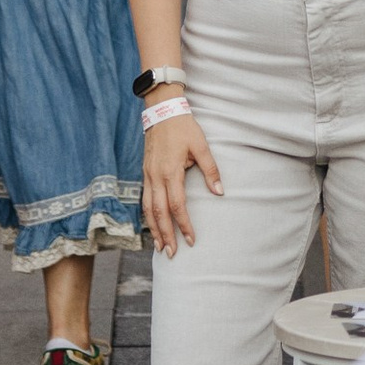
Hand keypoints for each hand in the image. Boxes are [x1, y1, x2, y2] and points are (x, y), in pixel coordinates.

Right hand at [143, 105, 222, 254]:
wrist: (161, 110)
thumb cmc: (183, 127)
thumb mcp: (201, 145)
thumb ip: (210, 170)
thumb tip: (219, 193)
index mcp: (171, 171)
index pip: (177, 206)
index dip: (184, 225)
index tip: (191, 240)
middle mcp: (156, 176)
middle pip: (159, 213)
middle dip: (166, 235)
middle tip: (172, 254)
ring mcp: (148, 175)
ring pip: (148, 209)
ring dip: (154, 229)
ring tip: (160, 247)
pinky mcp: (145, 172)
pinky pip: (145, 199)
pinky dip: (148, 216)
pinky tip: (153, 225)